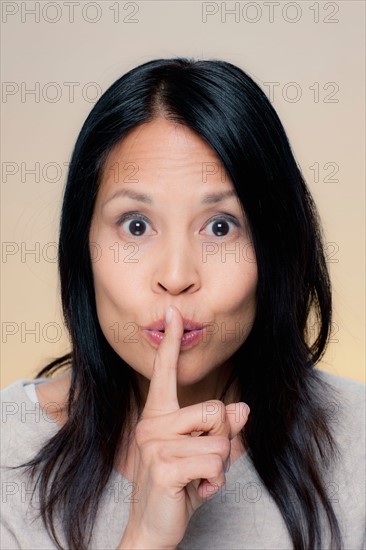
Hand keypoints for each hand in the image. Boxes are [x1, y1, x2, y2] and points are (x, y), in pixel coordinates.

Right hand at [118, 305, 249, 549]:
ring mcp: (154, 445)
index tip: (174, 313)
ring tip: (197, 479)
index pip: (165, 372)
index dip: (171, 342)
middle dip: (221, 440)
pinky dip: (215, 484)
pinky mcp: (163, 467)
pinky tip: (195, 492)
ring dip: (219, 467)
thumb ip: (223, 429)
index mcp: (159, 415)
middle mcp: (152, 423)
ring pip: (220, 441)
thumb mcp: (204, 454)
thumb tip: (243, 408)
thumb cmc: (178, 486)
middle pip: (216, 410)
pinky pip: (214, 465)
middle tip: (201, 463)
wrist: (151, 528)